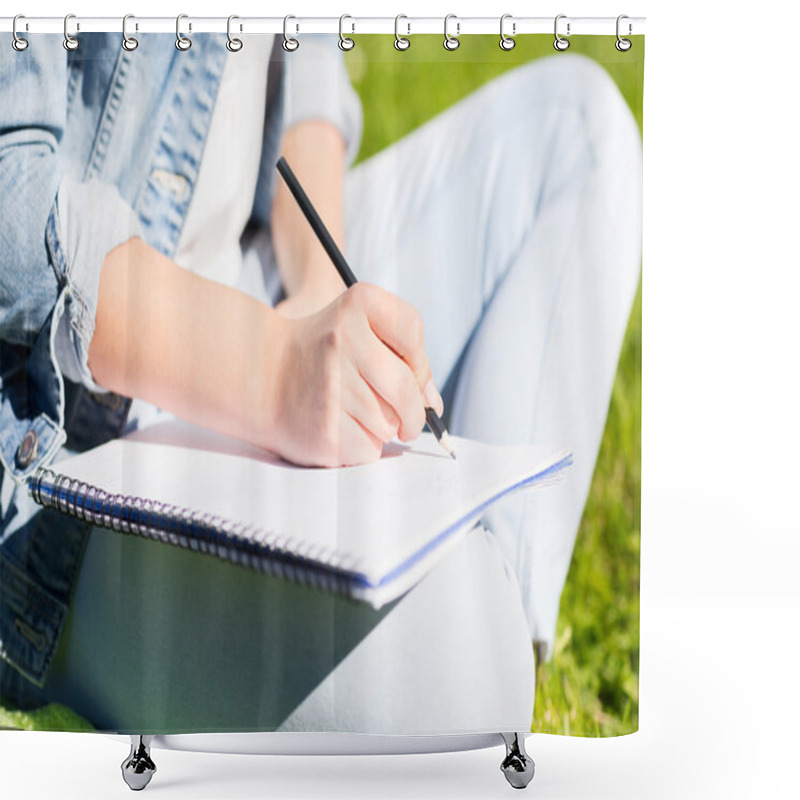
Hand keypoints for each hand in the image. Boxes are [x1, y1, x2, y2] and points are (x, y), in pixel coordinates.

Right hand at [262, 283, 443, 466]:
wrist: (258, 374)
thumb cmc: (323, 354)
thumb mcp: (360, 331)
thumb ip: (403, 358)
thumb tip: (433, 405)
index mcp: (357, 305)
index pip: (413, 332)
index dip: (419, 361)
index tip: (408, 372)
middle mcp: (342, 339)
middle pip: (408, 389)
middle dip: (413, 411)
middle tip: (406, 418)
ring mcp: (331, 384)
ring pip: (390, 422)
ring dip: (383, 427)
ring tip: (351, 413)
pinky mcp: (324, 427)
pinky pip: (370, 448)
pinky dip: (364, 446)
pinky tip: (340, 428)